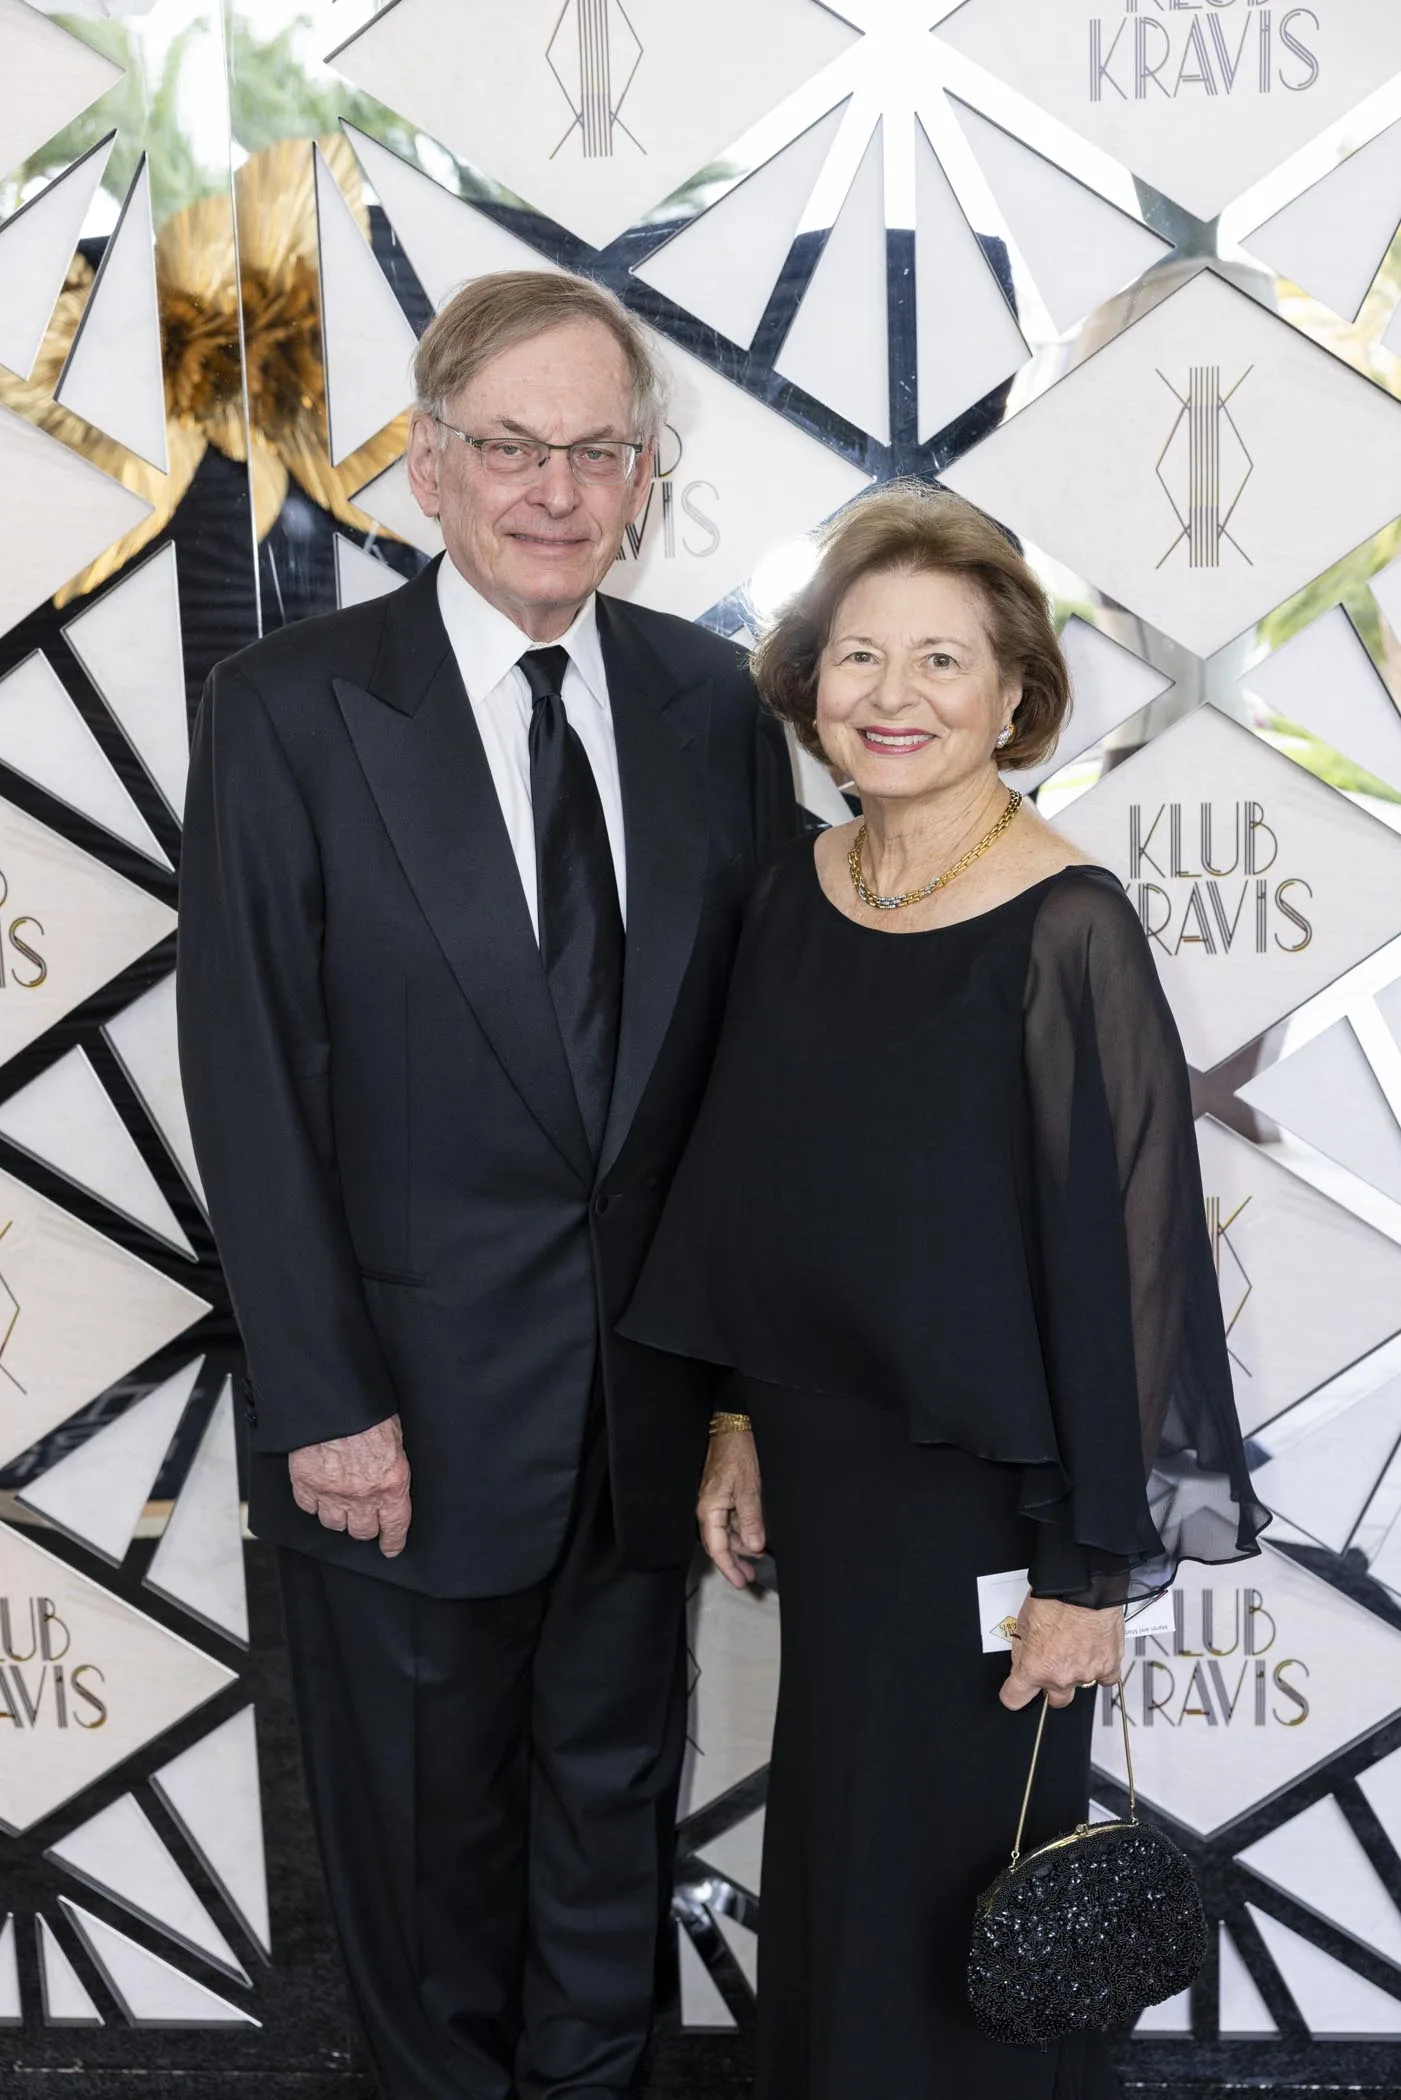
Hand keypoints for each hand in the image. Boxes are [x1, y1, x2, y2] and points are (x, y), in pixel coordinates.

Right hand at [288, 1414, 411, 1557]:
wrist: (333, 1401)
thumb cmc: (368, 1412)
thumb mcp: (396, 1435)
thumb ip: (393, 1462)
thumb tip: (391, 1472)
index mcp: (391, 1484)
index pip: (395, 1526)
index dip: (393, 1541)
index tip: (391, 1548)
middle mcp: (361, 1496)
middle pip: (361, 1531)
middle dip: (364, 1527)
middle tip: (364, 1520)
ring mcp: (331, 1493)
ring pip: (333, 1523)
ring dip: (338, 1516)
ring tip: (340, 1504)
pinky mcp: (305, 1484)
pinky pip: (308, 1507)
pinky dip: (313, 1503)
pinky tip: (318, 1493)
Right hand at [698, 1430, 764, 1589]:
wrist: (734, 1426)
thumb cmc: (738, 1452)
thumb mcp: (748, 1487)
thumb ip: (751, 1519)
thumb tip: (754, 1547)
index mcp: (709, 1509)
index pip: (716, 1547)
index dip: (728, 1567)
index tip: (741, 1582)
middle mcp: (708, 1508)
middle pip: (719, 1543)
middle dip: (734, 1561)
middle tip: (750, 1577)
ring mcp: (715, 1502)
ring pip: (725, 1532)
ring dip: (740, 1546)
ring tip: (756, 1560)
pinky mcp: (722, 1494)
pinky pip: (729, 1520)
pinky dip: (741, 1531)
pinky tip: (752, 1537)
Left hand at [1000, 1593, 1123, 1711]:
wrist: (1083, 1586)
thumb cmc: (1054, 1598)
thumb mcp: (1022, 1623)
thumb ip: (1022, 1651)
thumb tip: (1023, 1663)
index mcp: (1035, 1668)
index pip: (1015, 1698)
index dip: (1014, 1694)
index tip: (1016, 1691)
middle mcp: (1061, 1677)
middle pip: (1055, 1700)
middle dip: (1052, 1687)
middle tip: (1054, 1666)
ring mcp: (1087, 1674)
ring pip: (1081, 1686)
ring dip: (1078, 1672)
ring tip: (1077, 1647)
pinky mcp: (1109, 1666)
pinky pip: (1106, 1679)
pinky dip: (1101, 1669)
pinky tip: (1096, 1654)